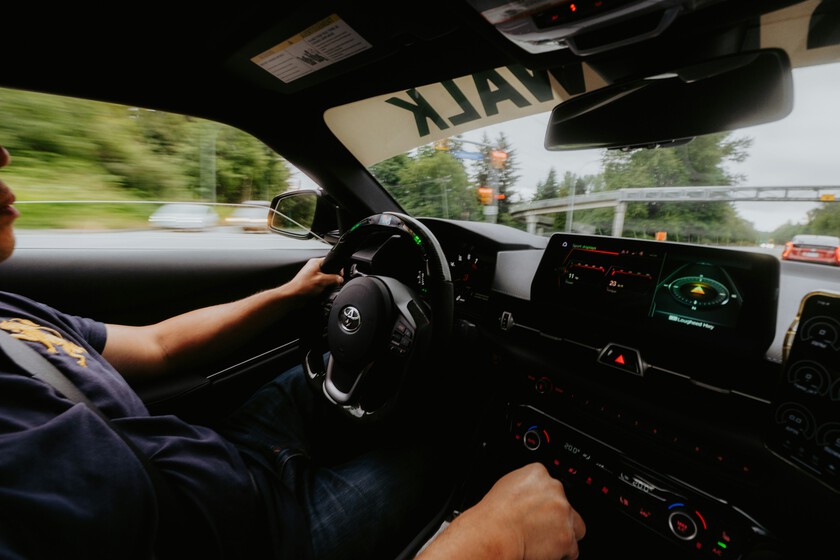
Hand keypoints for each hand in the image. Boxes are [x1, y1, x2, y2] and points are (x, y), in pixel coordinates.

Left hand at [285, 257, 342, 300]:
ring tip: (324, 287)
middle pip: (329, 270)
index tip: (340, 275)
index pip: (331, 261)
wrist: (293, 296)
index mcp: (315, 262)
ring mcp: (312, 275)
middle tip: (332, 283)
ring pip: (326, 277)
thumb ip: (333, 279)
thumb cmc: (302, 286)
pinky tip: (321, 291)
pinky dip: (323, 287)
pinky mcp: (311, 282)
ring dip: (327, 283)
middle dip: (332, 277)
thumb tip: (340, 279)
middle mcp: (313, 267)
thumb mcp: (322, 281)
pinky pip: (321, 283)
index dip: (337, 268)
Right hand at [419, 463, 584, 559]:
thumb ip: (525, 485)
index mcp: (538, 473)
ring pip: (574, 526)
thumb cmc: (493, 514)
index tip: (541, 509)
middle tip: (540, 527)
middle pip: (565, 504)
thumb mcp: (506, 485)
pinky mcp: (567, 536)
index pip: (552, 484)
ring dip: (563, 534)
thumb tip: (530, 493)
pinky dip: (562, 552)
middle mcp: (555, 489)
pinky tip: (545, 550)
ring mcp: (563, 512)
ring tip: (544, 541)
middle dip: (557, 517)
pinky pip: (572, 548)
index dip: (547, 500)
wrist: (493, 533)